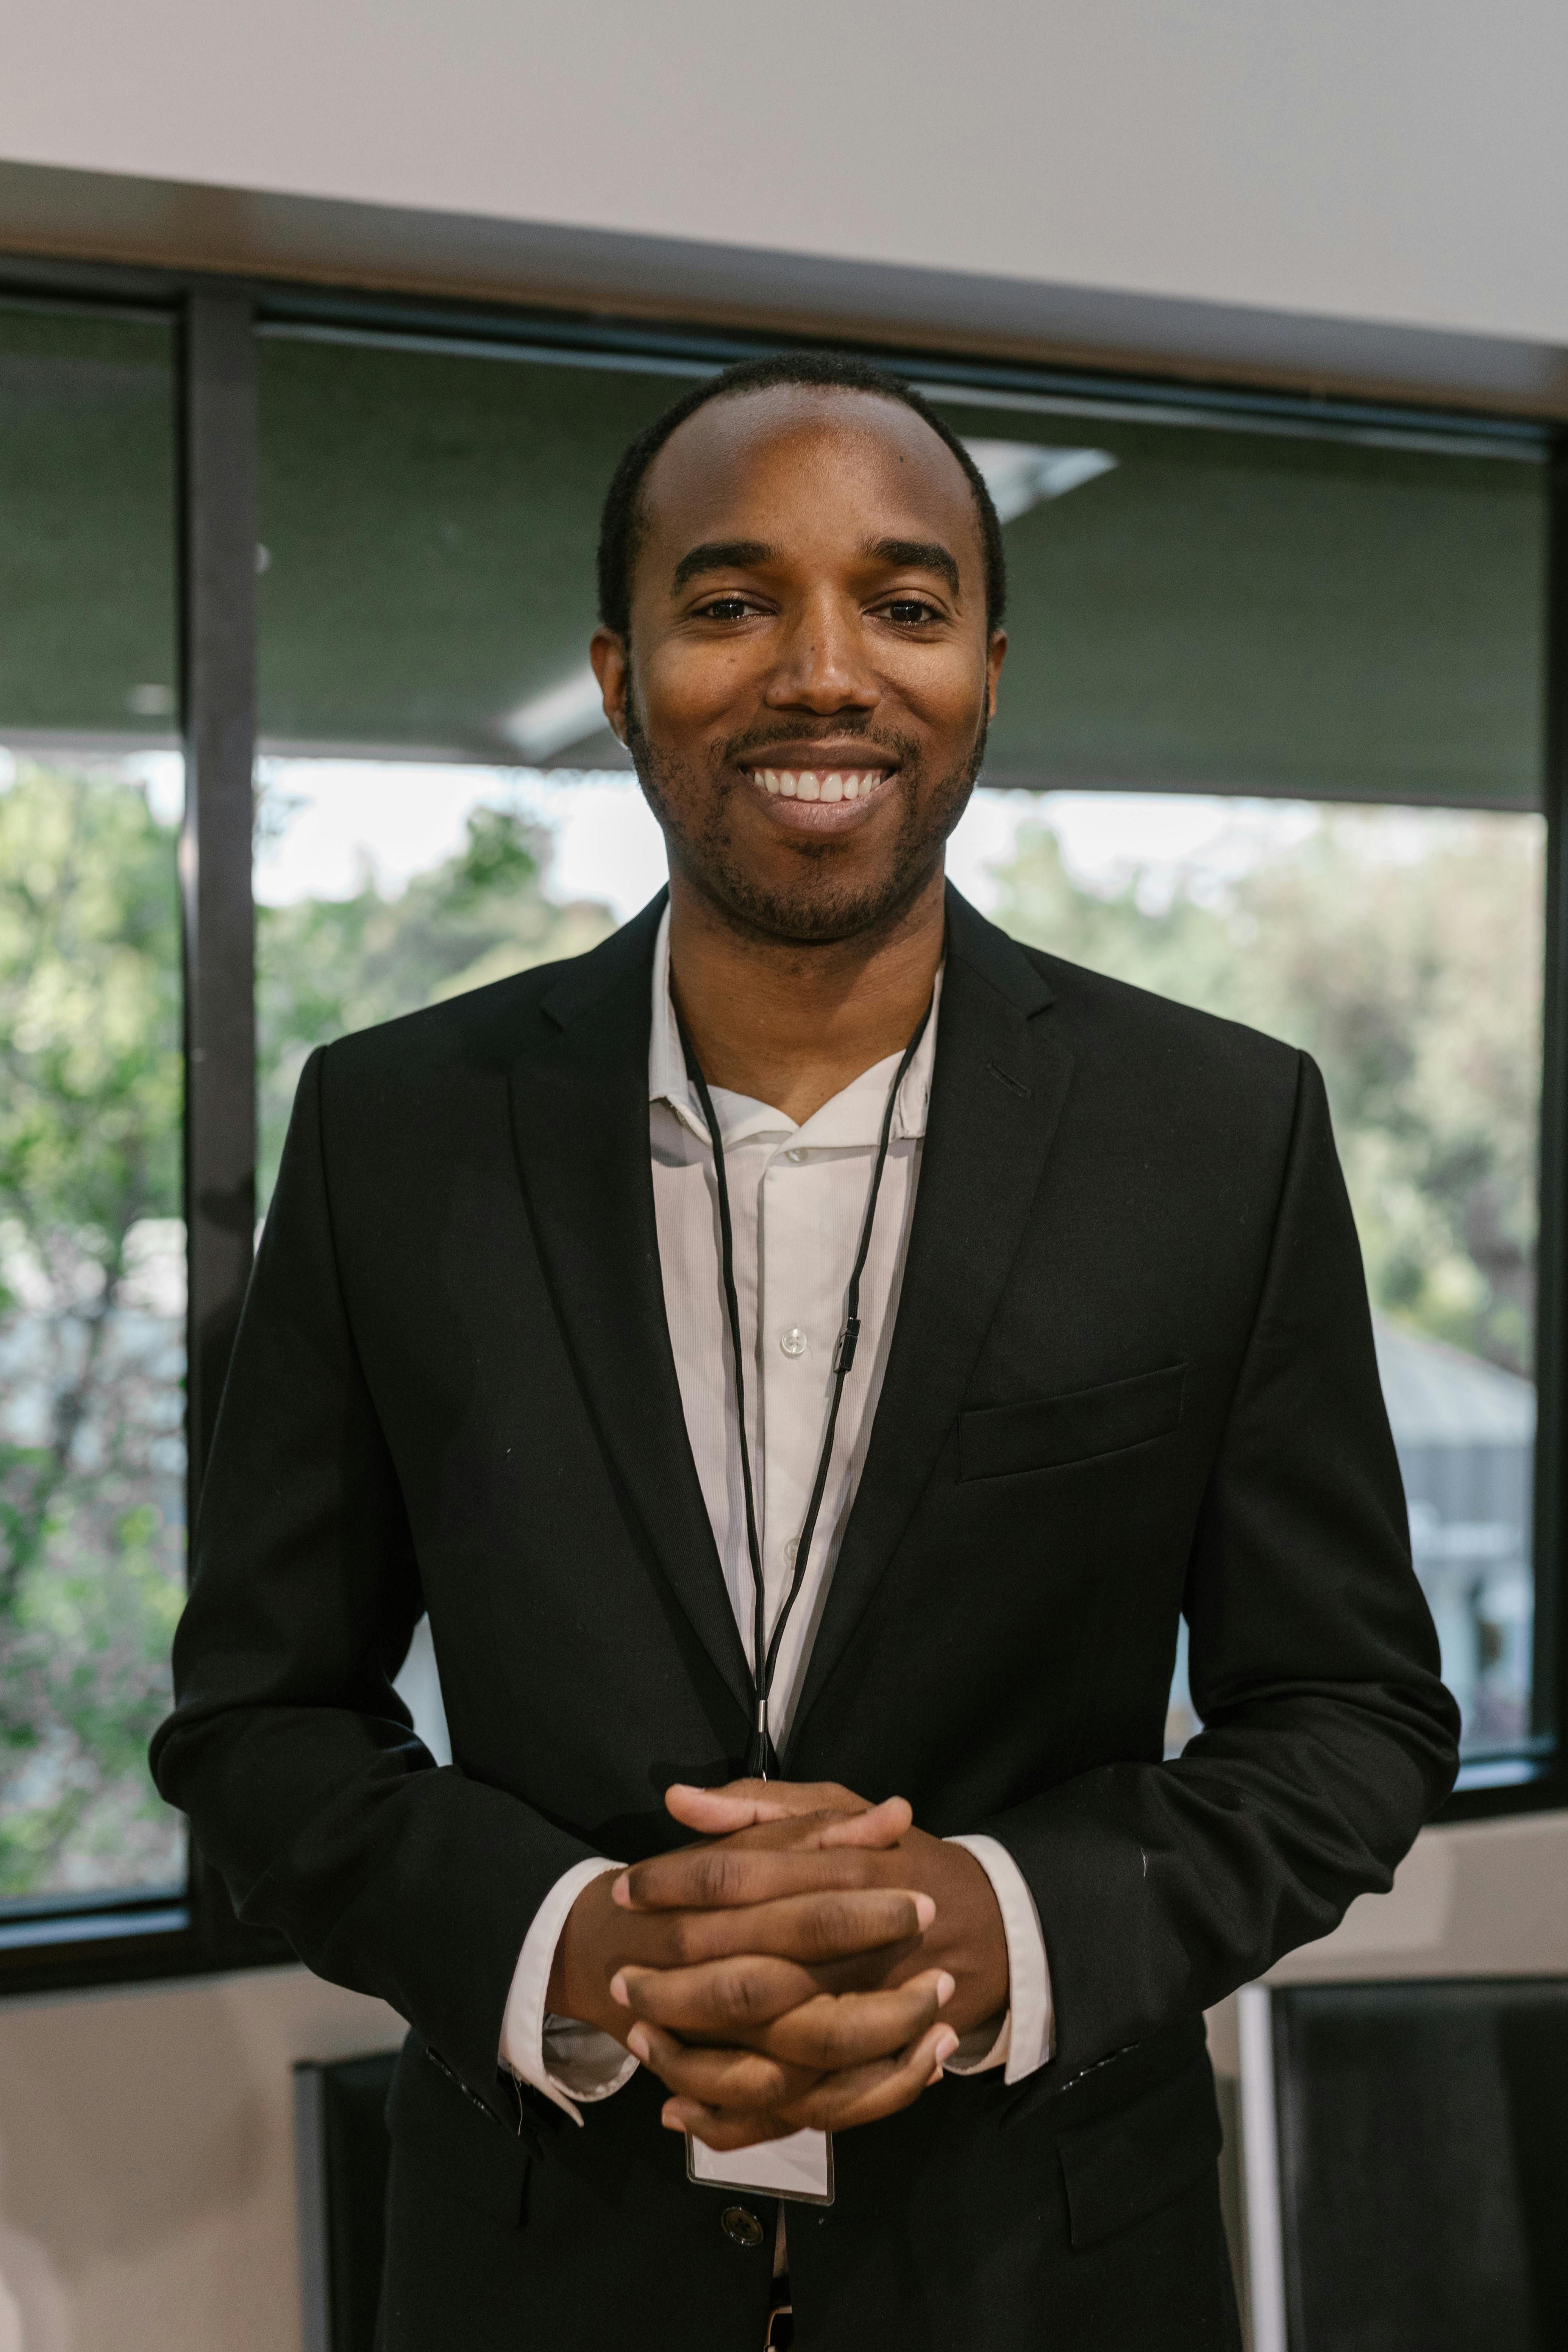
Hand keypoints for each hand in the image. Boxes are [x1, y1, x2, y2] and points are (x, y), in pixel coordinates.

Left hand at [548, 1779, 1008, 2148]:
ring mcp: (864, 2023)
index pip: (741, 1878)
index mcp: (843, 1875)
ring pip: (770, 2062)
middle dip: (672, 1984)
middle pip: (748, 1978)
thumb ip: (761, 1805)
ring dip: (695, 2058)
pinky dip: (735, 2120)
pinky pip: (795, 2112)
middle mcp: (853, 1955)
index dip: (675, 1884)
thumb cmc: (895, 1861)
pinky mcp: (866, 2073)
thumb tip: (678, 1799)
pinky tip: (678, 2108)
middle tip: (620, 1977)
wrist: (988, 1925)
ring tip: (639, 2038)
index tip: (625, 1889)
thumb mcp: (838, 1809)